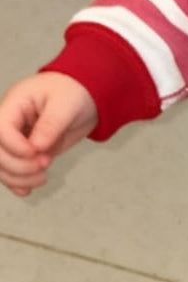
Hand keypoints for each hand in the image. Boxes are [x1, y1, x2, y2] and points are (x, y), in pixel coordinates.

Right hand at [0, 73, 97, 196]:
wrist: (84, 97)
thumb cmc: (73, 92)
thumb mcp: (65, 103)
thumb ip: (50, 124)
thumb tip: (37, 147)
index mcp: (14, 104)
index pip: (1, 129)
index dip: (15, 146)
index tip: (37, 152)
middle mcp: (10, 123)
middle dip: (18, 165)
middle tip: (44, 164)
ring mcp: (16, 139)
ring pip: (1, 166)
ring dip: (18, 178)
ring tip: (42, 178)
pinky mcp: (25, 153)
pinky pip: (11, 172)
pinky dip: (17, 183)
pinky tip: (28, 189)